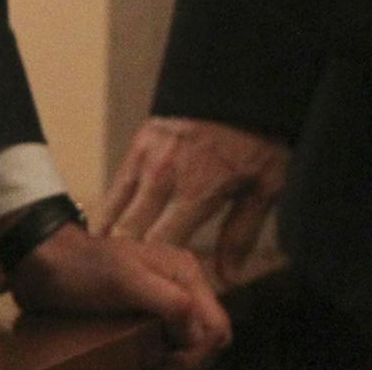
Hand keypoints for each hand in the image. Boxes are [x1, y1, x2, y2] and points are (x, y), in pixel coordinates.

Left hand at [11, 223, 230, 368]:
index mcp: (186, 275)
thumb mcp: (127, 283)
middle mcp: (182, 286)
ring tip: (145, 363)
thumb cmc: (82, 271)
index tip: (162, 362)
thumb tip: (197, 334)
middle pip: (208, 336)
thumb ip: (171, 302)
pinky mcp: (144, 310)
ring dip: (173, 360)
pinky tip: (138, 358)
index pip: (217, 327)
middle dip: (188, 359)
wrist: (44, 263)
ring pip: (188, 341)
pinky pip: (166, 338)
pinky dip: (158, 355)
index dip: (196, 354)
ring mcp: (164, 298)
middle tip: (153, 365)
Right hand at [98, 116, 287, 284]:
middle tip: (129, 282)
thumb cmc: (260, 137)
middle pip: (130, 235)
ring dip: (114, 240)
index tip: (158, 288)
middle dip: (129, 262)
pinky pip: (114, 186)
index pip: (161, 247)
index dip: (157, 273)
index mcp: (197, 191)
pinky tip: (106, 232)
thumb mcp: (265, 185)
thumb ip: (241, 233)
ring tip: (111, 266)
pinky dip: (108, 211)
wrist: (245, 83)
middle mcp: (165, 177)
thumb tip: (226, 277)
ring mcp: (148, 159)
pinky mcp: (139, 143)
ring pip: (115, 213)